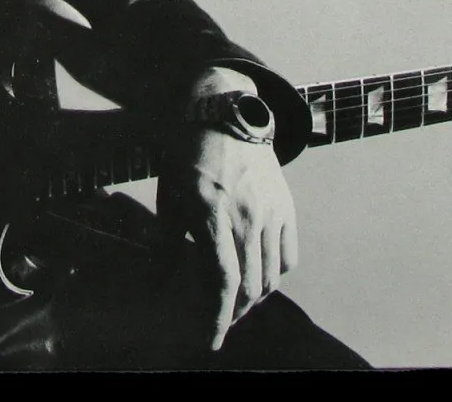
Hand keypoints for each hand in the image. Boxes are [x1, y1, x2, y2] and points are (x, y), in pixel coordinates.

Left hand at [159, 69, 298, 351]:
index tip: (210, 341)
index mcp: (210, 209)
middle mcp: (245, 212)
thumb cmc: (188, 150)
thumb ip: (169, 237)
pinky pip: (288, 256)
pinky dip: (276, 276)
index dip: (217, 318)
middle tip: (218, 323)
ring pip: (271, 277)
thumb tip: (162, 275)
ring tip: (237, 304)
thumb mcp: (169, 190)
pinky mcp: (286, 204)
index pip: (222, 279)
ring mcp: (270, 209)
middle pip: (250, 286)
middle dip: (233, 314)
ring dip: (254, 299)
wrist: (226, 109)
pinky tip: (260, 278)